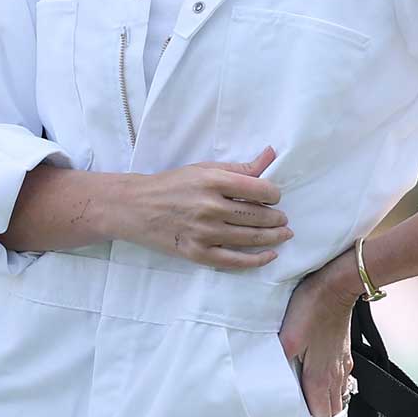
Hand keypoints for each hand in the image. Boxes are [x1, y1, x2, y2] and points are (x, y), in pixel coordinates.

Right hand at [119, 147, 291, 269]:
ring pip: (251, 238)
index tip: (273, 197)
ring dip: (274, 237)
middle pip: (259, 216)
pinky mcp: (196, 252)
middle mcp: (210, 207)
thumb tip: (271, 155)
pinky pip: (234, 261)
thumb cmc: (170, 184)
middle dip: (277, 218)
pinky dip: (256, 260)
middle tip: (282, 219)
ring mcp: (203, 232)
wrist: (134, 207)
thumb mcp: (203, 169)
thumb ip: (239, 167)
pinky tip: (270, 255)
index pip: (260, 190)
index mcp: (212, 181)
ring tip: (283, 233)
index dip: (274, 195)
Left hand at [278, 254, 360, 416]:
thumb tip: (267, 382)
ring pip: (338, 394)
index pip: (321, 415)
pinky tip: (322, 384)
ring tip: (312, 413)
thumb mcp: (288, 338)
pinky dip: (331, 388)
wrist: (336, 286)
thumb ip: (278, 362)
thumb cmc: (311, 309)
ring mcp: (342, 362)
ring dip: (326, 404)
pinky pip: (340, 378)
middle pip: (332, 409)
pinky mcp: (343, 351)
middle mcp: (335, 374)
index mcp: (320, 377)